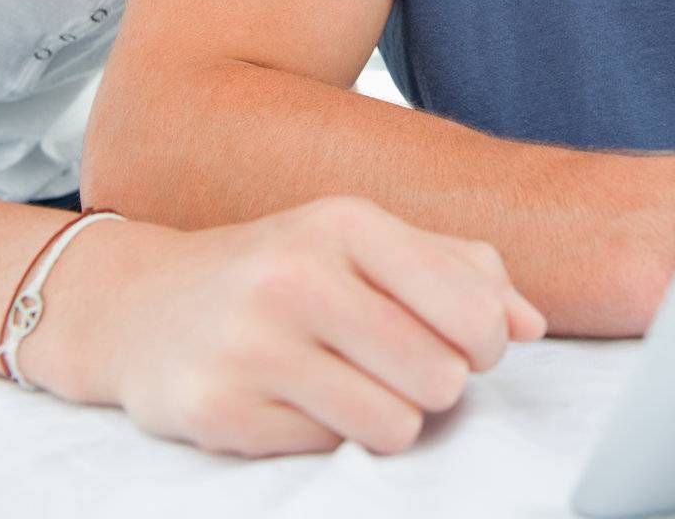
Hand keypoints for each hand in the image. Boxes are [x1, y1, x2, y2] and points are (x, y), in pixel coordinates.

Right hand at [20, 196, 545, 456]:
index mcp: (346, 223)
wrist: (143, 303)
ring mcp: (254, 343)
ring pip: (393, 426)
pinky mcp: (221, 409)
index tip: (464, 344)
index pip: (470, 307)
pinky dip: (325, 435)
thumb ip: (457, 267)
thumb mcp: (363, 242)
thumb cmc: (280, 269)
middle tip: (397, 367)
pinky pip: (328, 451)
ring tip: (348, 383)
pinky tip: (290, 398)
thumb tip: (531, 324)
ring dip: (386, 418)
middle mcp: (298, 274)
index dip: (485, 344)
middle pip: (440, 377)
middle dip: (434, 386)